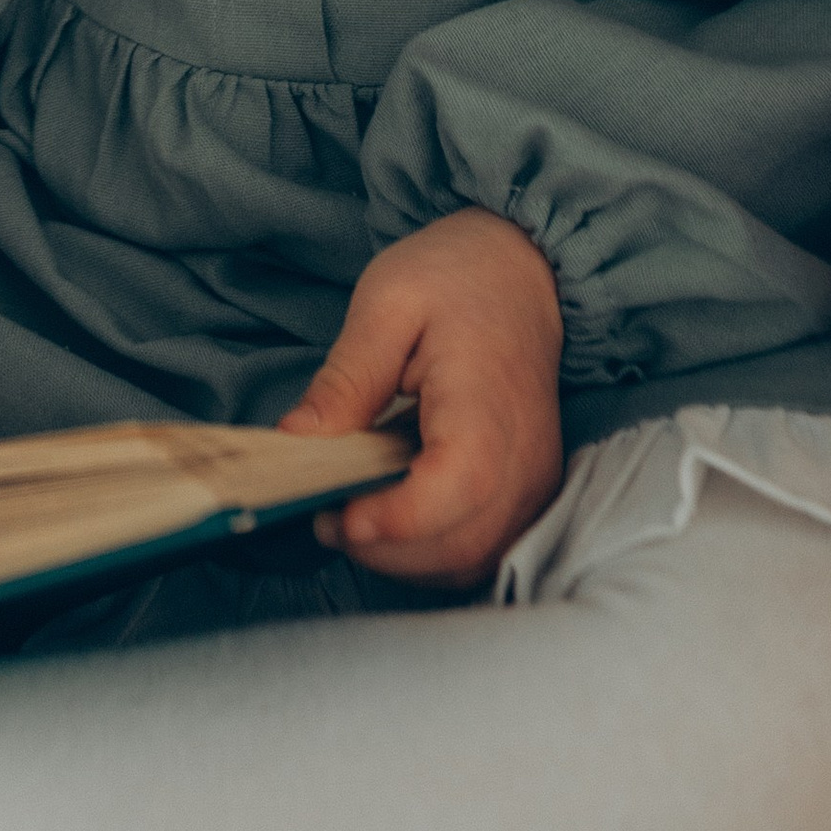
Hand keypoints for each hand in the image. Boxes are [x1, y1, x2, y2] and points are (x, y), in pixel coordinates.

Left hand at [275, 207, 564, 587]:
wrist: (520, 269)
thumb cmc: (454, 276)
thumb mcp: (386, 302)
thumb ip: (346, 378)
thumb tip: (295, 441)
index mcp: (488, 406)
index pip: (454, 489)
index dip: (394, 520)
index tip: (337, 515)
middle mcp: (525, 459)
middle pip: (461, 544)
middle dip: (385, 549)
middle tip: (325, 518)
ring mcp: (534, 481)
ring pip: (472, 560)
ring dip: (406, 559)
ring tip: (350, 517)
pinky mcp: (530, 490)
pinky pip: (484, 547)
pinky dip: (433, 552)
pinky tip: (391, 517)